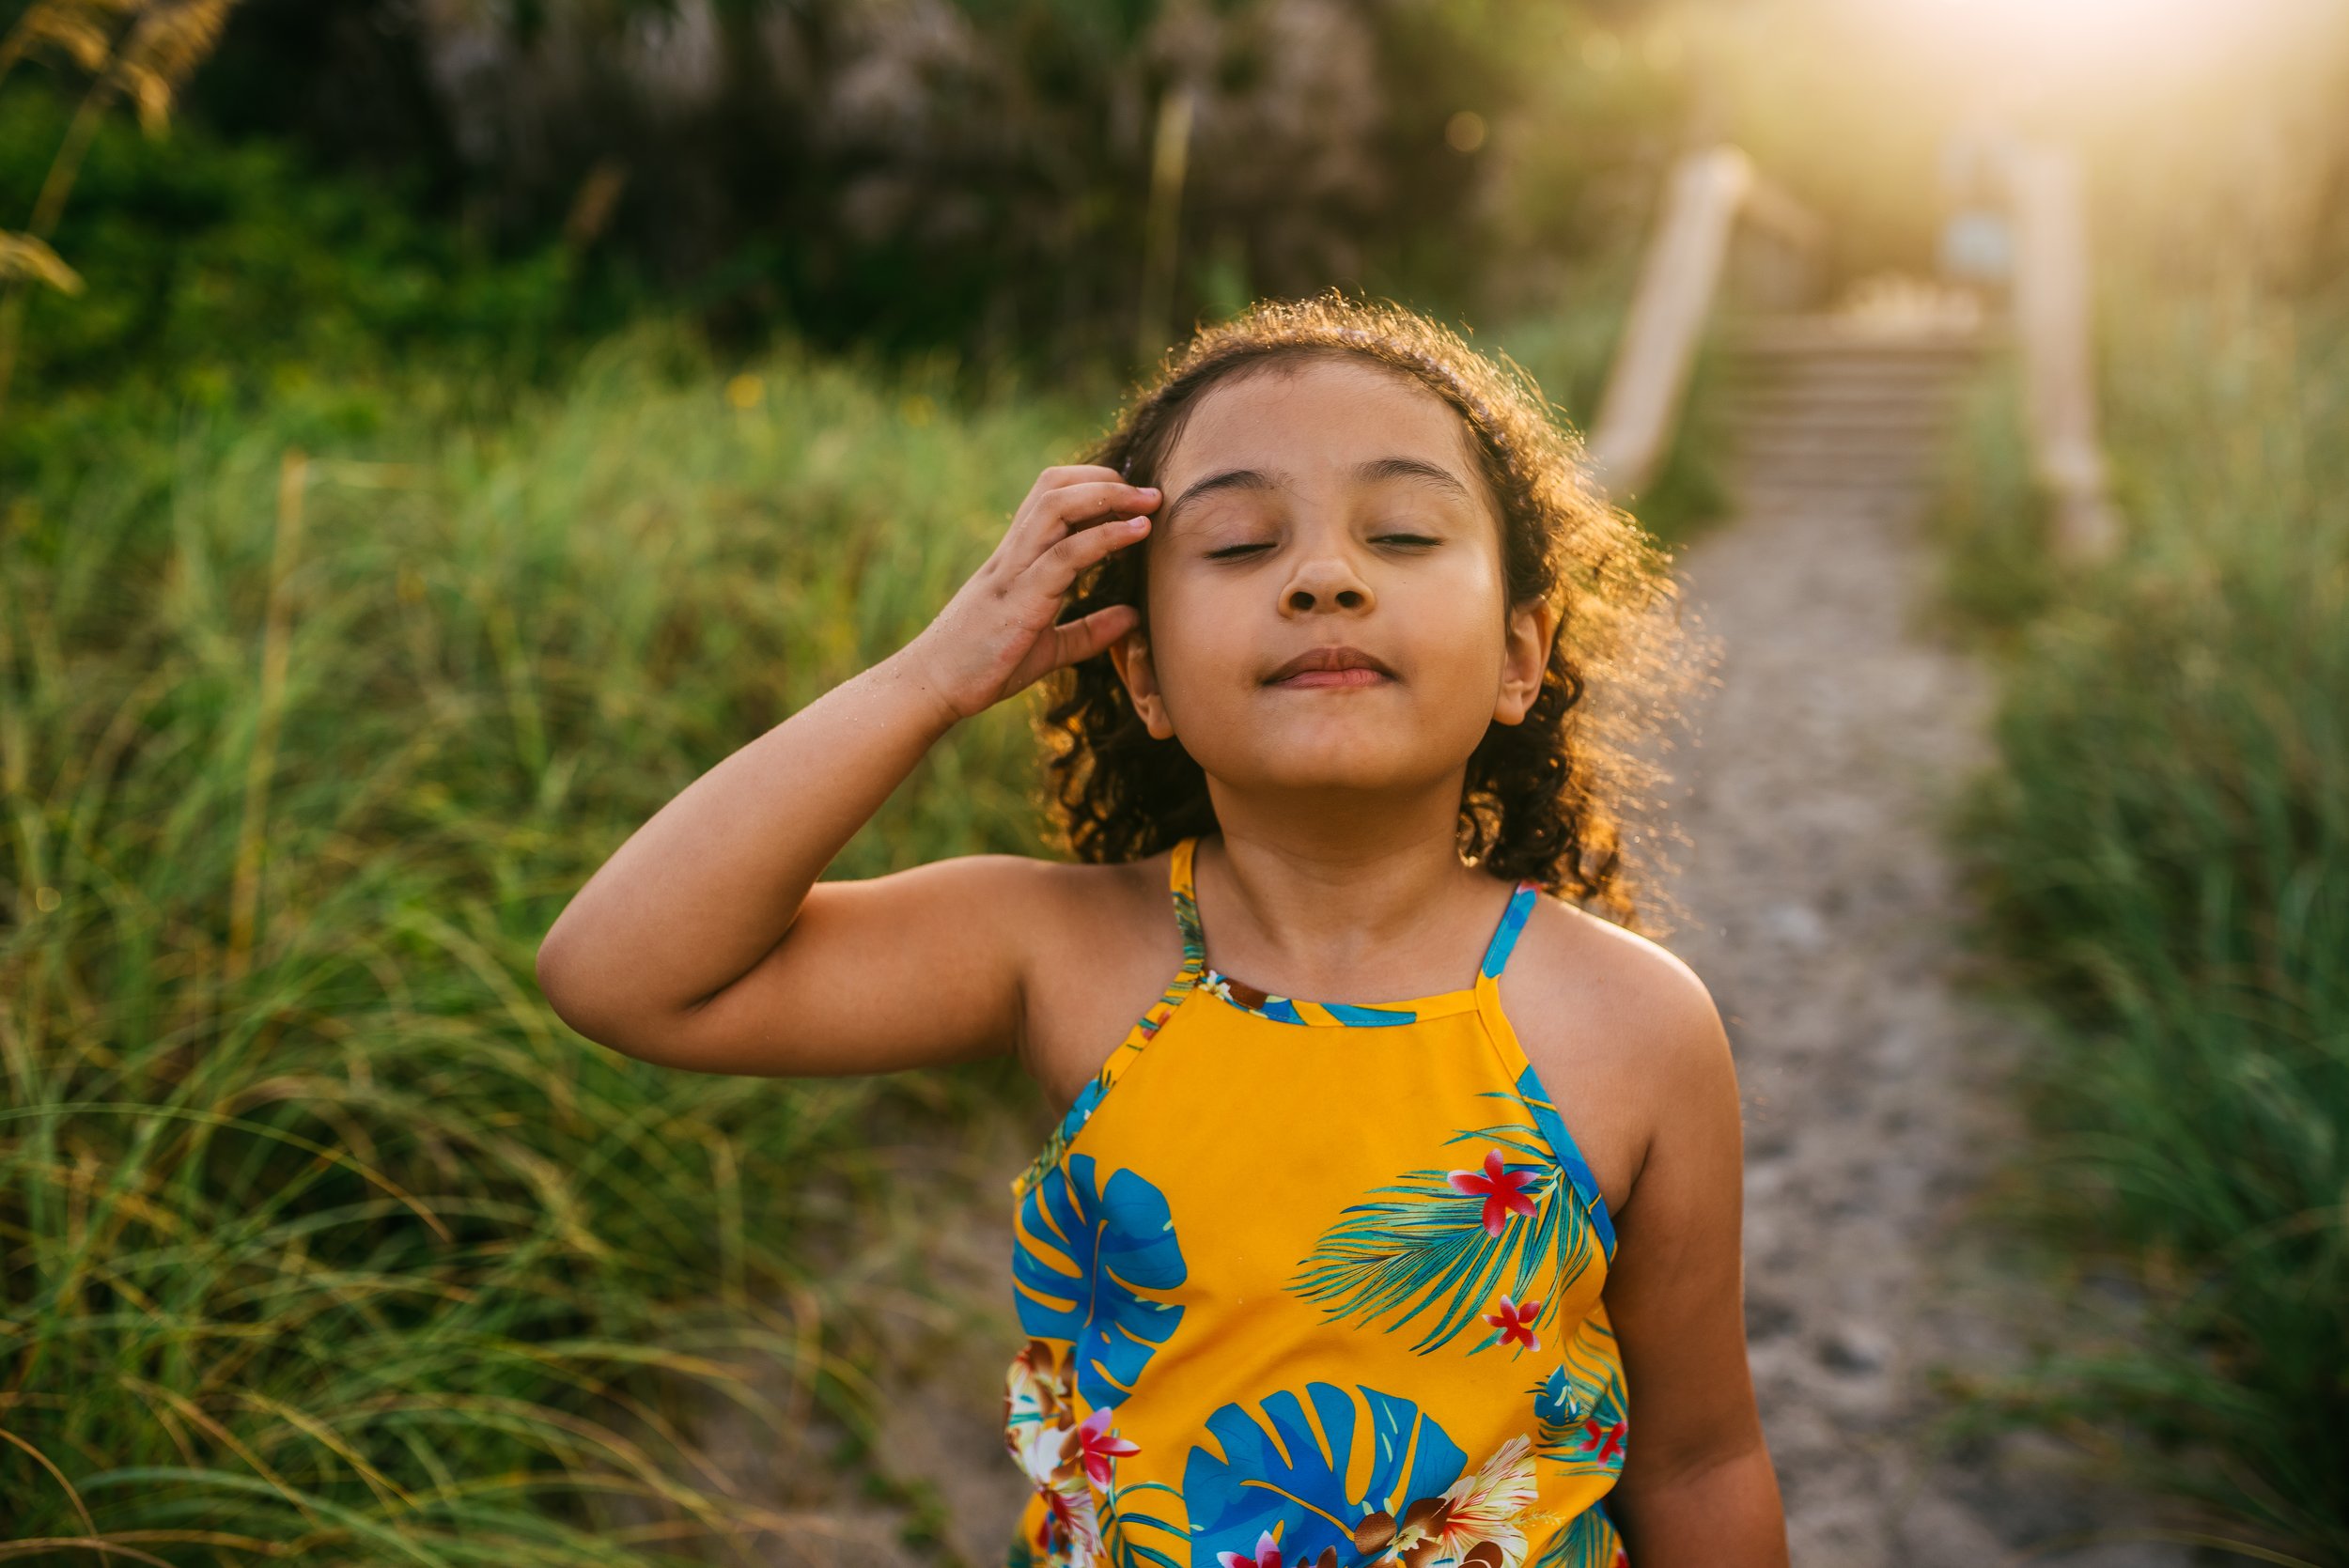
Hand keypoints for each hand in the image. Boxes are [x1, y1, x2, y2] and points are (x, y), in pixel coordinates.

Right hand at [901, 464, 1158, 722]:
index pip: (1052, 496)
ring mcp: (1015, 572)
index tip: (1135, 500)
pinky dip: (1105, 537)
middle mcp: (1015, 554)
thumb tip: (1132, 618)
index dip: (1095, 485)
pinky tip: (1137, 533)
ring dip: (1109, 496)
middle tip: (1151, 494)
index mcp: (1018, 559)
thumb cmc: (982, 667)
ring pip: (1057, 507)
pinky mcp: (1020, 598)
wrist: (932, 686)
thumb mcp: (1047, 649)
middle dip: (1107, 479)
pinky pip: (1064, 555)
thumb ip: (1089, 631)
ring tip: (1149, 504)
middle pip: (1055, 486)